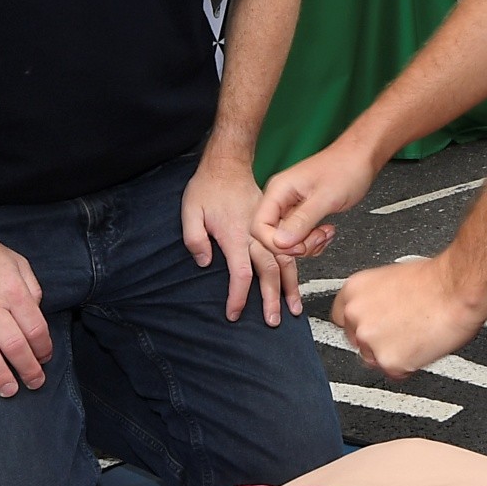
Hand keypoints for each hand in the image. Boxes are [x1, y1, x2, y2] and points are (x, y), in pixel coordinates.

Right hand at [0, 222, 51, 395]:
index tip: (45, 359)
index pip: (35, 328)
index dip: (43, 348)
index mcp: (12, 291)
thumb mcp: (15, 260)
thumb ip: (31, 286)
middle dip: (28, 369)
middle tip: (34, 384)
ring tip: (8, 391)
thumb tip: (37, 310)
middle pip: (14, 345)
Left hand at [185, 152, 298, 324]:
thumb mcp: (190, 210)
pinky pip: (287, 250)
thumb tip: (204, 262)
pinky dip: (294, 269)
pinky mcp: (272, 225)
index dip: (238, 297)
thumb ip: (195, 238)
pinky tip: (296, 282)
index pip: (241, 274)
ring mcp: (267, 230)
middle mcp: (255, 235)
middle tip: (273, 321)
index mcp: (235, 235)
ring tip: (295, 308)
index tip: (234, 314)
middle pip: (269, 272)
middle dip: (272, 299)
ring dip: (290, 286)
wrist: (228, 164)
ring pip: (284, 262)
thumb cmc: (207, 187)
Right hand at [252, 134, 381, 264]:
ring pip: (287, 239)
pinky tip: (326, 231)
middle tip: (316, 238)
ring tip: (325, 232)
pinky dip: (313, 240)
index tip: (298, 245)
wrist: (361, 158)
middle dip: (295, 245)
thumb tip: (280, 242)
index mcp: (278, 190)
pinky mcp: (302, 213)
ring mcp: (291, 206)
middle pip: (272, 236)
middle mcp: (280, 198)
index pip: (259, 226)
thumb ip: (302, 221)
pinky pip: (299, 236)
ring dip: (308, 244)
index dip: (275, 242)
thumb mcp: (325, 198)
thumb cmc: (346, 168)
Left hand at [330, 254, 486, 380]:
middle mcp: (355, 316)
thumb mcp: (391, 278)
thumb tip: (377, 311)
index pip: (341, 318)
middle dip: (377, 341)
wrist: (457, 289)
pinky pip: (395, 372)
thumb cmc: (435, 280)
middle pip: (357, 341)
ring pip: (375, 359)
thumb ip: (374, 299)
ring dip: (392, 354)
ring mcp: (370, 340)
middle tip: (402, 331)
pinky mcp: (389, 361)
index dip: (361, 324)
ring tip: (417, 335)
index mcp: (353, 291)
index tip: (373, 326)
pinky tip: (423, 346)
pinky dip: (409, 365)